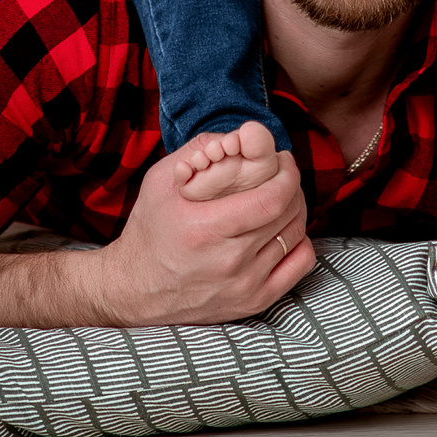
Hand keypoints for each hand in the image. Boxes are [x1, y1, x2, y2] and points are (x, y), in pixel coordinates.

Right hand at [91, 146, 314, 326]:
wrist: (135, 290)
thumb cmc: (150, 230)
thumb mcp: (161, 181)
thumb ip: (201, 149)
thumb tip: (247, 134)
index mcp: (204, 230)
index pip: (270, 198)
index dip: (286, 172)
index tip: (281, 158)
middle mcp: (229, 262)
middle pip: (287, 213)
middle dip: (291, 183)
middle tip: (281, 171)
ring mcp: (244, 286)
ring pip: (296, 235)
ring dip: (295, 207)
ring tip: (279, 195)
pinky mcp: (255, 302)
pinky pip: (300, 264)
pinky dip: (299, 240)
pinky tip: (281, 229)